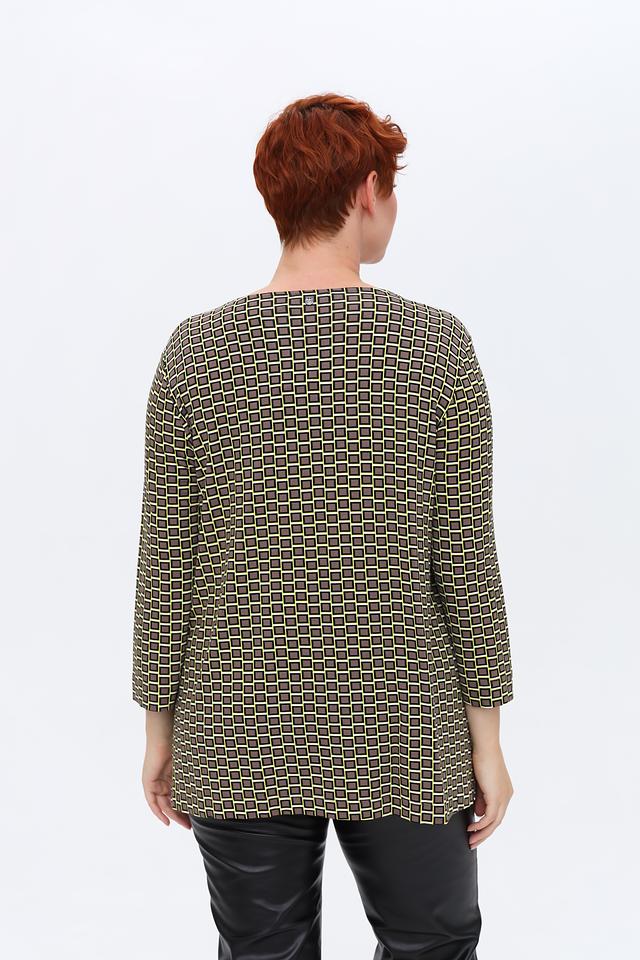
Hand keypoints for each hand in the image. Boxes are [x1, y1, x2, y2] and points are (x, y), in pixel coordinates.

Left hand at [140, 712, 191, 829]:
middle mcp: (165, 776)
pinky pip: (152, 801)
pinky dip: (158, 811)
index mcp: (175, 771)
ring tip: (184, 825)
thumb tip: (222, 772)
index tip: (198, 814)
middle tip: (191, 826)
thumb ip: (200, 766)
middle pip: (172, 800)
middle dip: (182, 814)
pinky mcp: (149, 780)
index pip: (180, 792)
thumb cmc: (180, 736)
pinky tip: (166, 820)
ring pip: (163, 803)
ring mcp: (156, 778)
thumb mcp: (193, 757)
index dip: (188, 804)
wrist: (165, 729)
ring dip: (173, 815)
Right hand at [467, 745, 513, 847]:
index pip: (496, 814)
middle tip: (473, 843)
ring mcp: (503, 797)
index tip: (474, 831)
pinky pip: (489, 817)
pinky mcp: (496, 796)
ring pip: (494, 822)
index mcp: (504, 792)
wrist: (485, 747)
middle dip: (484, 834)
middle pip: (497, 822)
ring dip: (482, 833)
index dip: (486, 825)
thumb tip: (478, 812)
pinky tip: (471, 828)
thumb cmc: (481, 758)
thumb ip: (481, 798)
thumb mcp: (480, 783)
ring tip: (470, 840)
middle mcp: (506, 796)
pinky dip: (480, 824)